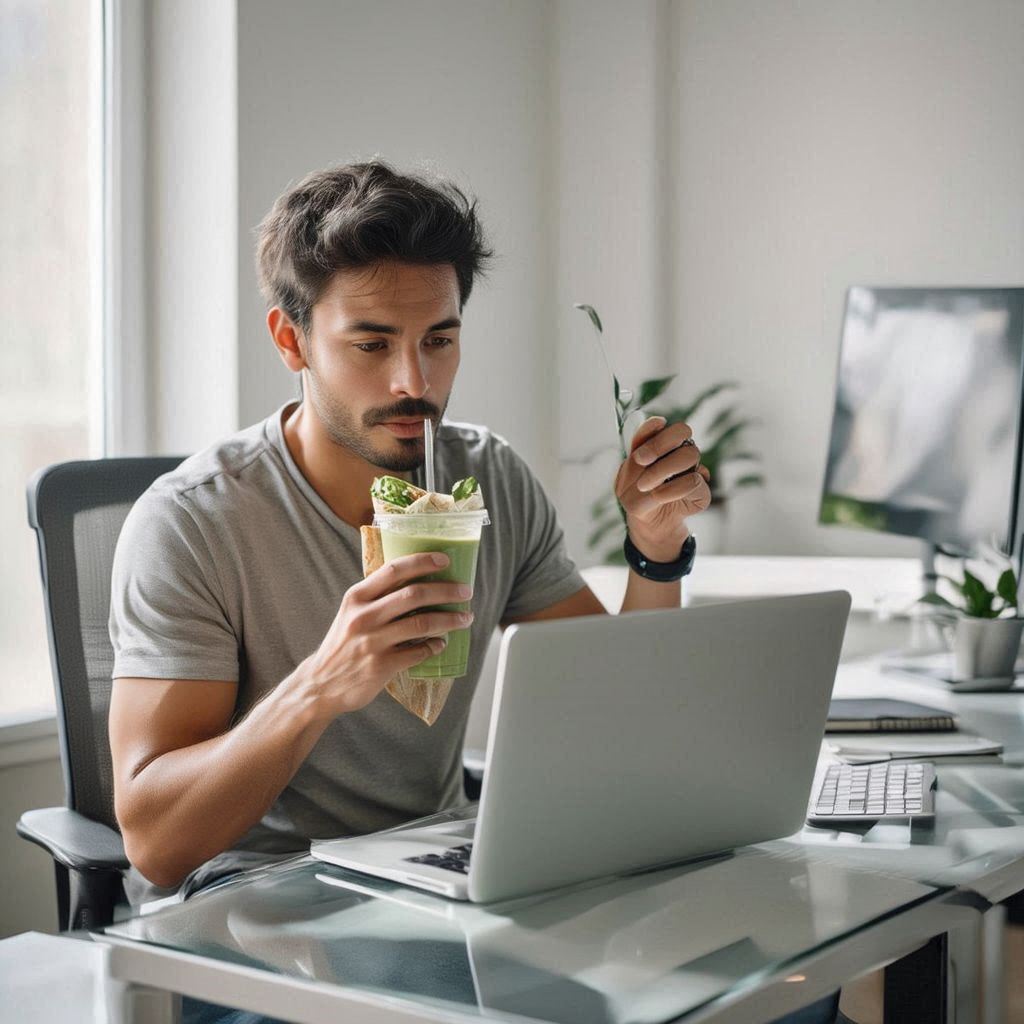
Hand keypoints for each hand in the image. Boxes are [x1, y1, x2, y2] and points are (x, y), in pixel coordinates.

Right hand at [303, 553, 473, 715]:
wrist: (320, 685)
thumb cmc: (343, 644)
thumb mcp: (352, 613)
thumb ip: (377, 597)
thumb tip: (418, 581)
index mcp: (356, 597)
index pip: (393, 570)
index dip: (422, 562)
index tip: (445, 560)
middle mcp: (363, 617)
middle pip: (414, 595)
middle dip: (446, 591)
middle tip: (466, 591)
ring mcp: (372, 642)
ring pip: (422, 624)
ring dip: (450, 620)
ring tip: (465, 618)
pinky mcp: (381, 666)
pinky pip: (418, 652)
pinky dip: (435, 646)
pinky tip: (442, 644)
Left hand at [615, 416, 711, 561]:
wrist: (647, 522)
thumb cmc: (636, 495)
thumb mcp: (626, 475)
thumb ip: (638, 450)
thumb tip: (659, 422)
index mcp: (662, 443)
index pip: (663, 425)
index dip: (653, 431)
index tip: (639, 448)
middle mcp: (680, 451)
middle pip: (682, 431)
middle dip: (658, 445)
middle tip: (640, 461)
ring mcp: (694, 468)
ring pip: (689, 455)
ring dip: (662, 469)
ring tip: (644, 485)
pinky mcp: (702, 489)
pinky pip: (693, 481)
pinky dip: (672, 489)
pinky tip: (657, 496)